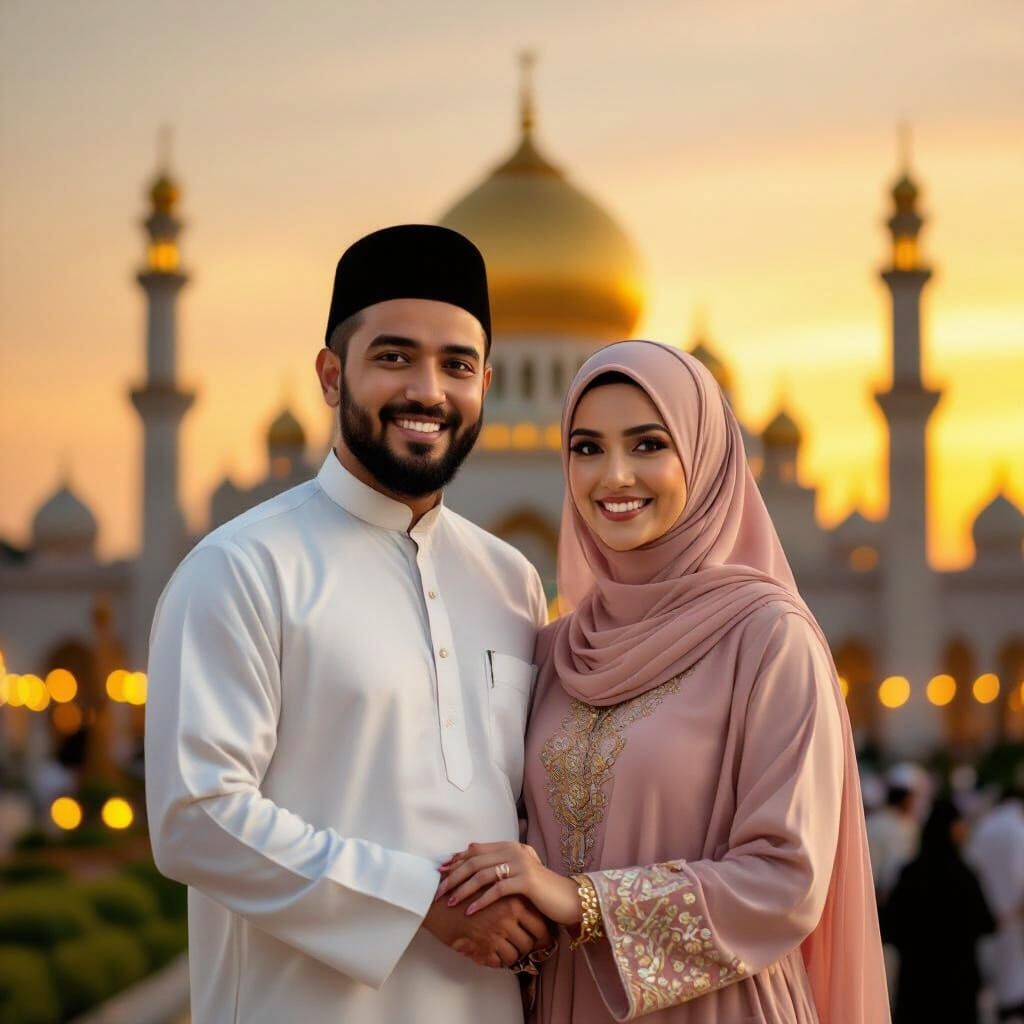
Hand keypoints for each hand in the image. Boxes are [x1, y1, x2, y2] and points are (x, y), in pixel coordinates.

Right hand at [422, 890, 551, 968]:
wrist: (435, 899)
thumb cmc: (462, 888)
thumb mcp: (490, 884)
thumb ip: (510, 893)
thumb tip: (528, 907)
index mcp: (514, 899)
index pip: (540, 923)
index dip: (543, 933)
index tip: (541, 936)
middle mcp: (509, 916)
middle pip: (533, 940)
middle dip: (532, 946)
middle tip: (528, 947)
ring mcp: (496, 932)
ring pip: (518, 953)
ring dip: (515, 954)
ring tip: (510, 950)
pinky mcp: (483, 945)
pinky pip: (500, 961)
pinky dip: (500, 961)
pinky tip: (495, 954)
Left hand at [438, 841, 581, 926]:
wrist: (566, 898)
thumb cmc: (539, 888)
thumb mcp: (517, 872)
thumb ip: (497, 863)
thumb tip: (469, 853)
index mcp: (509, 846)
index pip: (475, 850)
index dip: (456, 861)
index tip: (440, 873)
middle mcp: (513, 850)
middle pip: (475, 861)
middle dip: (454, 877)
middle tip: (438, 891)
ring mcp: (521, 863)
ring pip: (483, 874)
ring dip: (463, 890)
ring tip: (450, 902)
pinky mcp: (526, 881)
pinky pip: (497, 890)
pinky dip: (481, 901)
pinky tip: (470, 912)